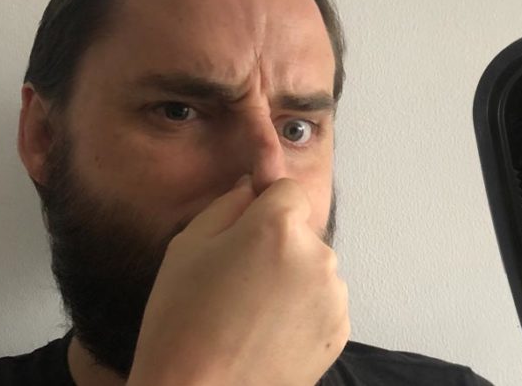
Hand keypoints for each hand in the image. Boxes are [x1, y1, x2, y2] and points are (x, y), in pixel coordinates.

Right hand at [127, 176, 348, 385]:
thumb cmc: (182, 322)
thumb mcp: (187, 247)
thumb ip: (227, 205)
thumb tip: (252, 188)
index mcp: (278, 226)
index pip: (286, 191)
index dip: (263, 207)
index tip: (243, 233)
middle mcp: (318, 255)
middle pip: (301, 232)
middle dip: (276, 246)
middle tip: (236, 282)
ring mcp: (334, 296)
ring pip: (312, 269)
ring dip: (291, 280)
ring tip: (249, 315)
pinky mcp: (340, 331)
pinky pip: (321, 304)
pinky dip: (300, 313)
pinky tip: (266, 334)